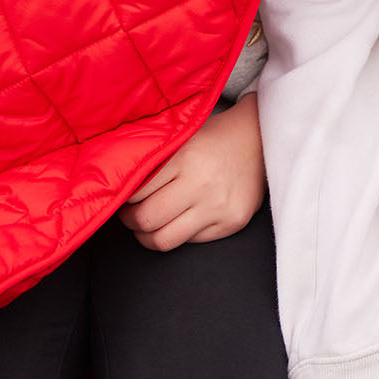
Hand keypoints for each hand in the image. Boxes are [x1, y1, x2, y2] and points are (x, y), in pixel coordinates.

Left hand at [118, 92, 264, 250]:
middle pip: (146, 220)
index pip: (137, 192)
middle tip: (130, 215)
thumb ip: (156, 161)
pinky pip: (191, 242)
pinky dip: (179, 234)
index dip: (124, 199)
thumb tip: (119, 187)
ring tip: (148, 225)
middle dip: (131, 221)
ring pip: (164, 240)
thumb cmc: (214, 137)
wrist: (259, 138)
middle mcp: (202, 184)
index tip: (123, 198)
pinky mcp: (232, 222)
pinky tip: (179, 220)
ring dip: (148, 236)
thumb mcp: (183, 138)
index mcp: (185, 157)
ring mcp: (218, 206)